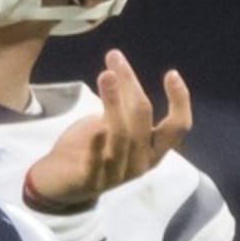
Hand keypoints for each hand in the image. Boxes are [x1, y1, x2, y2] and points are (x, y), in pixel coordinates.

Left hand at [26, 50, 190, 210]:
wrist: (60, 183)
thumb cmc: (91, 150)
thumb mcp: (114, 128)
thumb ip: (124, 111)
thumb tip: (122, 74)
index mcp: (152, 151)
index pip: (178, 127)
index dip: (180, 101)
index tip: (171, 73)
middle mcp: (140, 163)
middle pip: (143, 119)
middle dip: (131, 84)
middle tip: (115, 57)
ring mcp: (117, 174)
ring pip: (122, 135)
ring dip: (114, 101)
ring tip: (105, 75)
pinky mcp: (91, 180)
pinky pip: (97, 161)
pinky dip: (97, 143)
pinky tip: (95, 124)